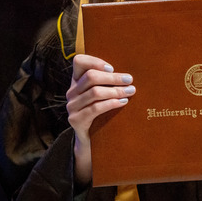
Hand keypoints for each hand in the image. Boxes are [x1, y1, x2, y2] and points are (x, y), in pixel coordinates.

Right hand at [66, 54, 134, 183]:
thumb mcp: (103, 93)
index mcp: (77, 80)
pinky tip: (122, 102)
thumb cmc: (102, 110)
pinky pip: (95, 108)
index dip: (95, 61)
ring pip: (94, 92)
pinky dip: (111, 103)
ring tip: (130, 91)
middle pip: (91, 77)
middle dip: (113, 78)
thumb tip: (130, 73)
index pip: (79, 61)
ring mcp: (72, 106)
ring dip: (115, 91)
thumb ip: (109, 81)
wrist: (91, 139)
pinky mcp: (75, 120)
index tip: (112, 68)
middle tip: (129, 80)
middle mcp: (71, 91)